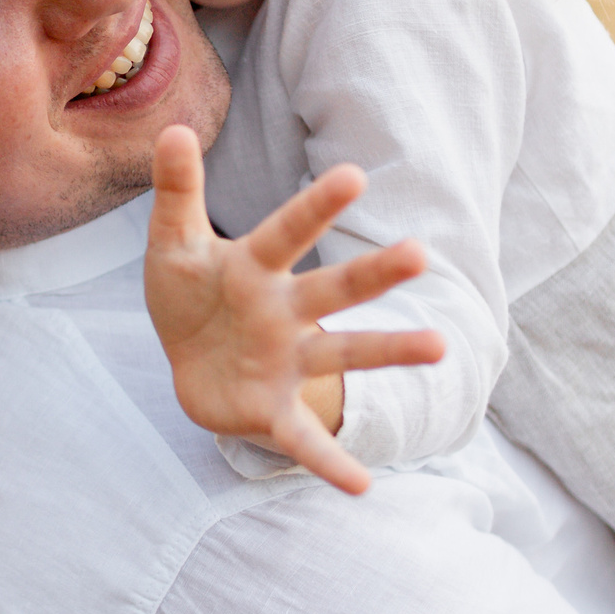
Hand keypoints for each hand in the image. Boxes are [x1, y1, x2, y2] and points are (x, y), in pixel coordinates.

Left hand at [144, 126, 444, 493]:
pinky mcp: (276, 410)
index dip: (317, 206)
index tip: (355, 176)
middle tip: (421, 252)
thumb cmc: (192, 296)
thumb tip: (176, 128)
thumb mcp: (173, 246)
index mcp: (257, 268)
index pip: (288, 231)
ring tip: (442, 347)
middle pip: (334, 289)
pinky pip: (305, 439)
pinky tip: (362, 485)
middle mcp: (286, 312)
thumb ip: (177, 192)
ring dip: (389, 352)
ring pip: (344, 354)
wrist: (191, 367)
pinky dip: (329, 461)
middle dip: (375, 274)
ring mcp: (289, 362)